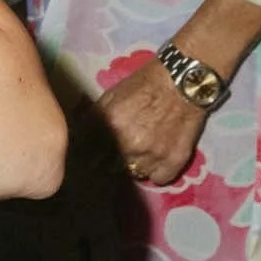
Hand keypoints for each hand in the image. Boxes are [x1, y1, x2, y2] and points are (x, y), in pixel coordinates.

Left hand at [98, 56, 208, 186]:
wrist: (182, 81)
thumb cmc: (144, 85)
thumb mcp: (110, 96)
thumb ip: (93, 118)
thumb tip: (79, 136)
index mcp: (111, 126)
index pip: (91, 155)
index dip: (93, 155)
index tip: (96, 154)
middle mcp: (129, 144)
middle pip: (112, 167)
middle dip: (113, 160)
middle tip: (121, 149)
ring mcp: (153, 155)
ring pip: (136, 174)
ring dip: (136, 165)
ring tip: (142, 150)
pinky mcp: (174, 160)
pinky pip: (159, 179)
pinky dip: (158, 171)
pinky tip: (157, 158)